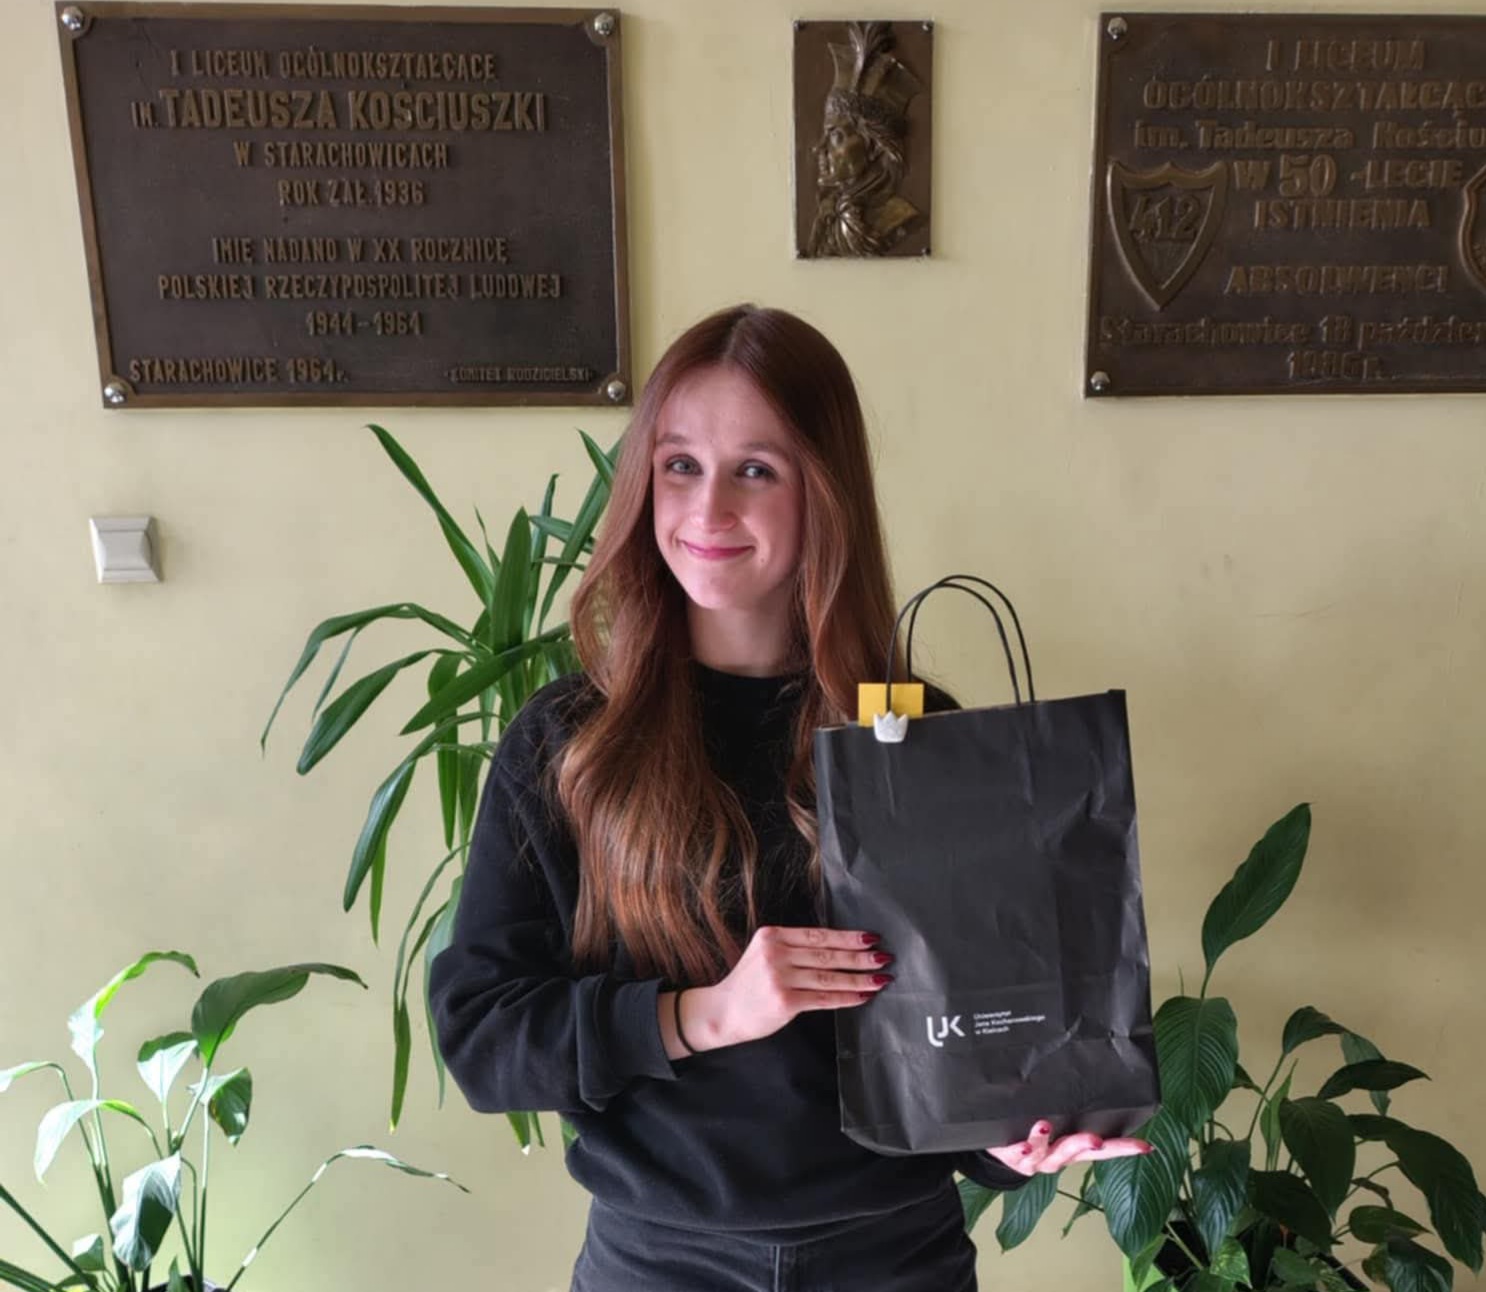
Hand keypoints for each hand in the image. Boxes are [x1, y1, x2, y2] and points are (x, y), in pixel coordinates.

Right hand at [668, 925, 890, 1054]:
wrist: (722, 1013)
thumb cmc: (748, 985)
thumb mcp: (764, 954)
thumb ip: (793, 948)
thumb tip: (837, 949)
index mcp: (772, 935)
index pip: (818, 935)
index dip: (847, 937)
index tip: (870, 937)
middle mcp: (776, 953)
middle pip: (827, 954)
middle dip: (860, 956)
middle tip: (883, 956)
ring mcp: (780, 978)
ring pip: (830, 976)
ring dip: (859, 977)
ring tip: (880, 978)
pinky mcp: (785, 1001)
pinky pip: (824, 998)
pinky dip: (847, 996)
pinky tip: (863, 995)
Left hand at [987, 1119, 1152, 1175]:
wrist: (1002, 1149)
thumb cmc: (1034, 1129)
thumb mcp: (1055, 1118)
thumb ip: (1069, 1103)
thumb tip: (1086, 1065)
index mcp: (1073, 1147)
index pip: (1104, 1149)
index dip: (1124, 1149)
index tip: (1145, 1147)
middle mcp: (1058, 1156)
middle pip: (1076, 1153)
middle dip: (1085, 1145)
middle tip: (1095, 1139)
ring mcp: (1037, 1159)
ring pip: (1044, 1153)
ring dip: (1045, 1141)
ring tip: (1044, 1126)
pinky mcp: (1014, 1157)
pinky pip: (1017, 1154)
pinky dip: (1021, 1148)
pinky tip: (1023, 1142)